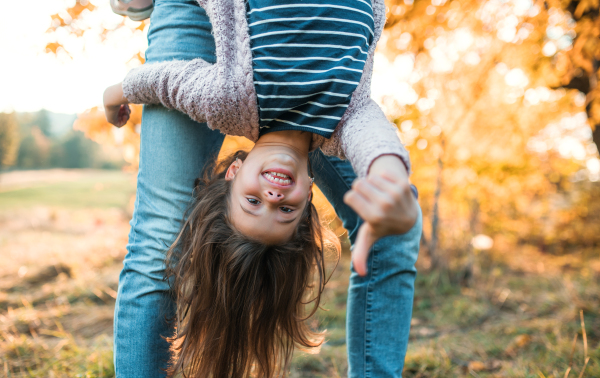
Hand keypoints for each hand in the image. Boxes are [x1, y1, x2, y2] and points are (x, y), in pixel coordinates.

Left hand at [103, 83, 129, 126]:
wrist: (112, 97)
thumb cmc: (120, 93)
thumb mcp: (127, 94)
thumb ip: (130, 94)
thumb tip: (139, 90)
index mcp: (112, 103)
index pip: (121, 108)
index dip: (126, 107)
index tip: (127, 104)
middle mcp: (111, 109)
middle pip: (122, 114)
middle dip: (127, 111)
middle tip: (127, 108)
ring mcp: (110, 115)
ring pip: (121, 119)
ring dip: (127, 115)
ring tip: (126, 111)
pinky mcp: (110, 120)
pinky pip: (119, 125)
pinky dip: (124, 121)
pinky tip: (125, 115)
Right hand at [343, 155, 417, 275]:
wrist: (409, 216)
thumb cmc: (382, 226)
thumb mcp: (370, 238)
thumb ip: (361, 255)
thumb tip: (361, 274)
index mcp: (375, 217)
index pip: (350, 196)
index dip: (352, 199)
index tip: (361, 207)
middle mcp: (385, 205)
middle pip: (358, 184)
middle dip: (361, 190)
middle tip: (370, 200)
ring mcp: (395, 193)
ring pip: (369, 177)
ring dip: (372, 184)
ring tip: (380, 195)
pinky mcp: (403, 184)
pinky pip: (381, 173)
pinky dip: (383, 179)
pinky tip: (389, 190)